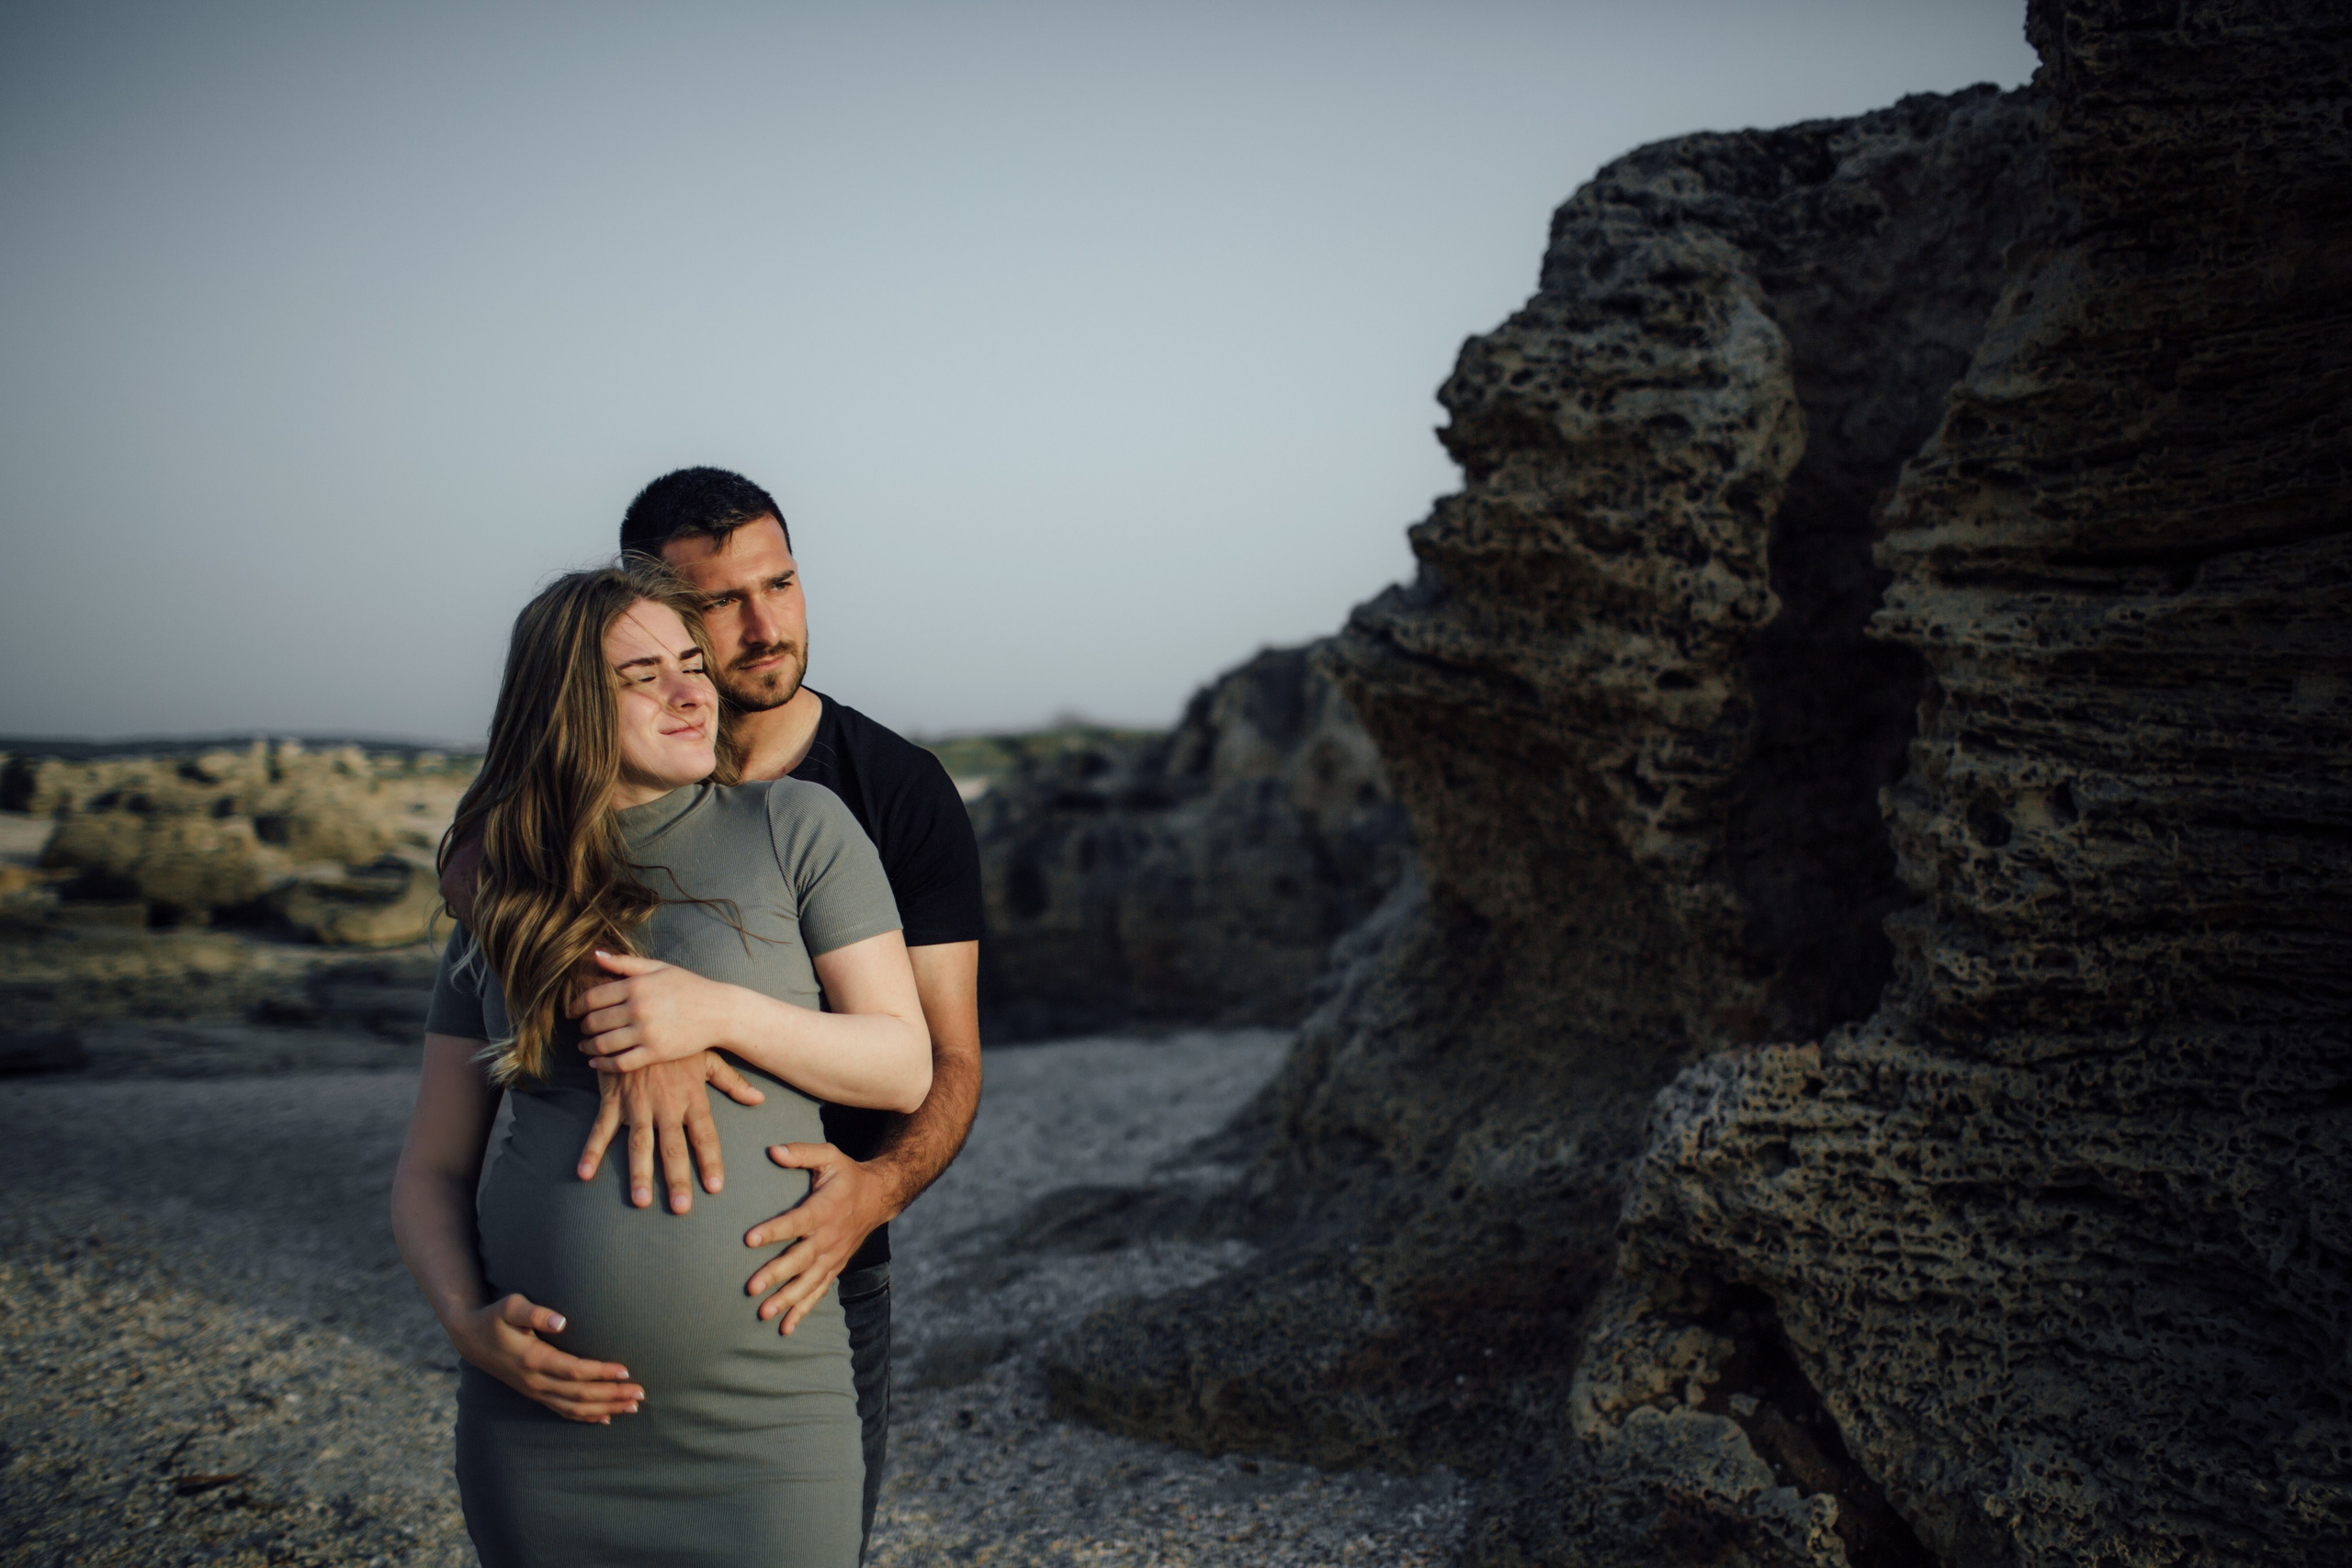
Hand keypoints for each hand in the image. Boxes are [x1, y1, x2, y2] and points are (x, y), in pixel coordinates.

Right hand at [448, 1293, 643, 1423]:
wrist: (471, 1339)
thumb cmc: (494, 1318)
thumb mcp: (509, 1306)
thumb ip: (534, 1312)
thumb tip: (561, 1322)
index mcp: (532, 1359)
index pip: (574, 1371)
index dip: (601, 1372)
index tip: (626, 1371)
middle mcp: (535, 1381)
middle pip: (580, 1394)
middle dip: (612, 1395)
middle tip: (640, 1394)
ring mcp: (535, 1391)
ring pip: (574, 1407)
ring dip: (605, 1408)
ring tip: (632, 1407)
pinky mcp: (535, 1394)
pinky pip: (563, 1411)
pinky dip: (585, 1417)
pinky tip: (605, 1419)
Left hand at [571, 950, 744, 1071]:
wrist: (720, 1012)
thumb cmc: (689, 987)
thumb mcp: (658, 968)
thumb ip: (625, 963)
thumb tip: (595, 955)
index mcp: (636, 986)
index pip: (592, 998)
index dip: (576, 1006)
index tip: (572, 1012)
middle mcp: (637, 1009)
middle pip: (594, 1022)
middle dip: (583, 1027)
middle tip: (582, 1029)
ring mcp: (646, 1033)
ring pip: (603, 1044)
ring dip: (588, 1047)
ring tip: (586, 1046)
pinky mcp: (655, 1053)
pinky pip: (620, 1063)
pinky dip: (603, 1064)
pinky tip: (596, 1062)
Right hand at [577, 1050, 766, 1212]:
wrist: (640, 1014)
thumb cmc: (678, 1041)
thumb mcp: (708, 1057)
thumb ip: (732, 1082)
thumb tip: (760, 1099)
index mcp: (692, 1096)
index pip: (705, 1135)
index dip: (710, 1161)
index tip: (715, 1187)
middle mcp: (666, 1104)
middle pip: (674, 1147)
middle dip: (677, 1178)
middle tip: (681, 1208)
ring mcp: (637, 1103)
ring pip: (639, 1143)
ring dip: (639, 1172)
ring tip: (641, 1201)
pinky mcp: (613, 1099)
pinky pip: (601, 1128)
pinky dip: (591, 1151)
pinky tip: (584, 1173)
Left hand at [744, 1143, 896, 1335]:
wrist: (879, 1196)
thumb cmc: (846, 1174)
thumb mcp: (829, 1155)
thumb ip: (802, 1152)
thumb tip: (772, 1151)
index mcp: (825, 1209)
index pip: (796, 1222)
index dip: (773, 1230)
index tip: (749, 1239)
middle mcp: (829, 1237)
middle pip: (800, 1259)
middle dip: (776, 1274)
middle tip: (751, 1287)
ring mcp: (833, 1256)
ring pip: (808, 1282)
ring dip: (786, 1299)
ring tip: (763, 1313)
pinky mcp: (834, 1267)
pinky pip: (818, 1292)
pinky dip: (803, 1311)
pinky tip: (785, 1328)